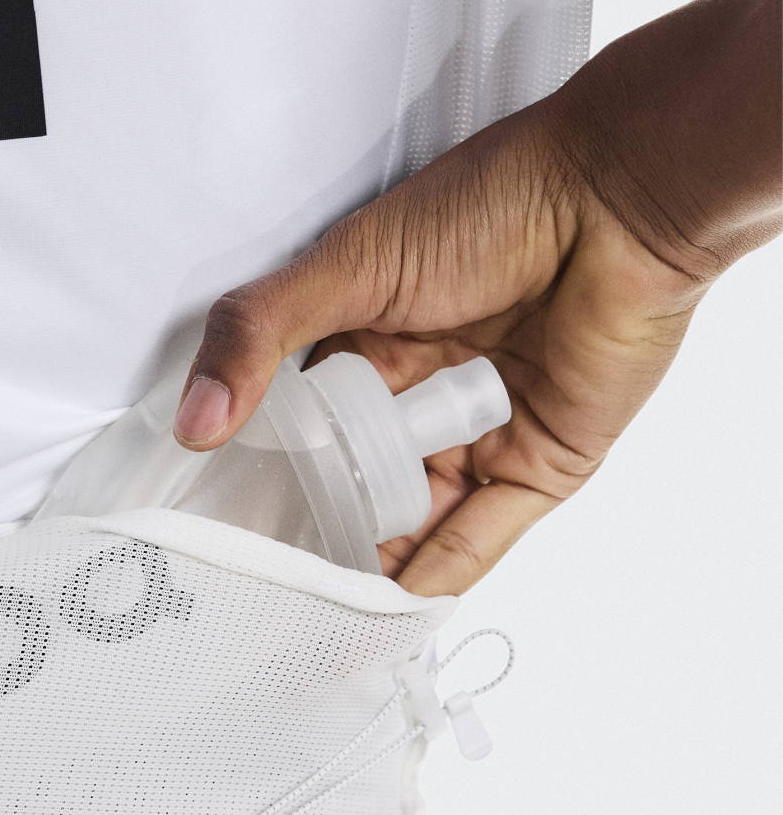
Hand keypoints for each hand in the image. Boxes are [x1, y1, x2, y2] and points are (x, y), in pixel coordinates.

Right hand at [173, 0, 782, 594]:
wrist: (620, 201)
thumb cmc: (492, 206)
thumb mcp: (347, 266)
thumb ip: (258, 335)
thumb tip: (195, 423)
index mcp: (370, 340)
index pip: (307, 424)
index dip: (269, 469)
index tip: (218, 522)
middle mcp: (423, 392)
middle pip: (358, 481)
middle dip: (318, 527)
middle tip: (258, 580)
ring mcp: (482, 435)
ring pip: (414, 519)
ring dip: (370, 562)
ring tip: (311, 611)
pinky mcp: (540, 467)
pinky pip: (478, 538)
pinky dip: (433, 578)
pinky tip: (384, 613)